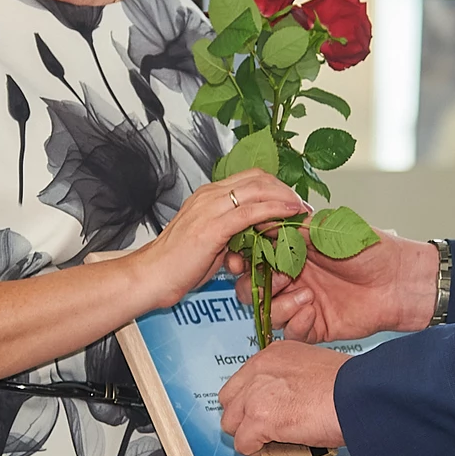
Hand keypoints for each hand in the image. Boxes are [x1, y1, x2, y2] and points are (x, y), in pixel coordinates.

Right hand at [133, 171, 305, 308]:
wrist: (151, 276)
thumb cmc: (177, 264)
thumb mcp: (210, 241)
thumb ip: (232, 232)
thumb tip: (256, 236)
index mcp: (208, 195)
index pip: (250, 178)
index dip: (275, 187)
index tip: (292, 201)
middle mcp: (210, 195)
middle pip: (258, 178)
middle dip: (285, 189)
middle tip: (303, 206)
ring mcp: (210, 208)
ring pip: (257, 190)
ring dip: (284, 198)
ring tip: (302, 211)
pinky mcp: (213, 227)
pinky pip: (251, 211)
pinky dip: (274, 210)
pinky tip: (289, 215)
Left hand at [218, 340, 348, 455]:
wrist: (357, 395)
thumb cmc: (349, 385)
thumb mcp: (314, 368)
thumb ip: (292, 381)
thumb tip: (287, 403)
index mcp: (274, 353)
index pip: (244, 380)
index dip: (252, 400)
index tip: (263, 411)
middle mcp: (260, 369)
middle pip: (230, 400)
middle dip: (243, 417)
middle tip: (263, 429)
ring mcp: (256, 393)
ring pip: (232, 423)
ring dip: (249, 435)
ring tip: (271, 441)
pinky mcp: (258, 418)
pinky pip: (243, 444)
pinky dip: (257, 451)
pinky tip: (275, 449)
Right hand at [226, 227, 437, 342]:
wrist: (400, 281)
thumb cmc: (371, 249)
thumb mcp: (327, 230)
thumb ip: (292, 227)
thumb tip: (261, 217)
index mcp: (293, 251)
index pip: (255, 257)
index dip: (244, 260)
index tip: (241, 260)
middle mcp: (294, 278)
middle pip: (253, 289)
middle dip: (258, 286)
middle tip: (278, 279)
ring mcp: (303, 304)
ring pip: (268, 313)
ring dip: (280, 305)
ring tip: (306, 295)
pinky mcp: (315, 327)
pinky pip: (291, 333)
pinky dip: (296, 324)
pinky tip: (312, 311)